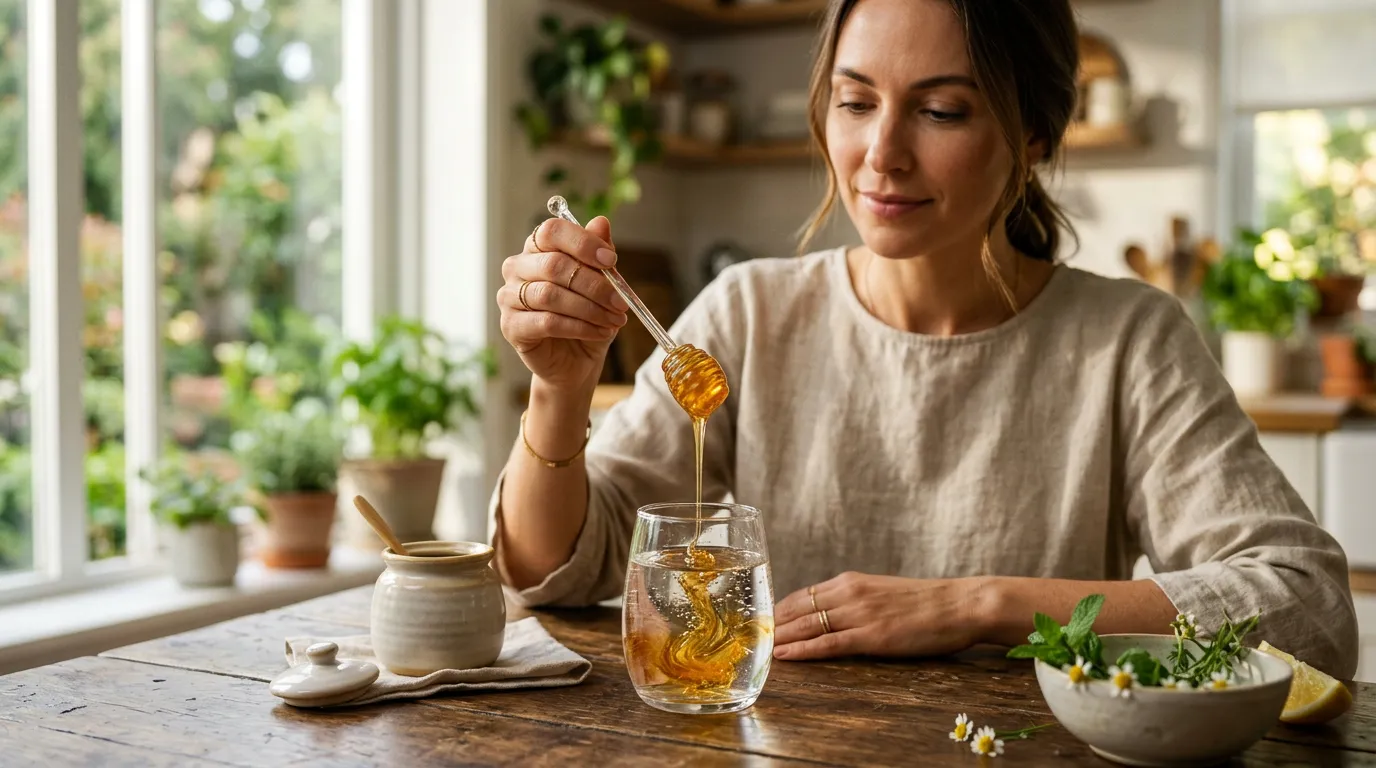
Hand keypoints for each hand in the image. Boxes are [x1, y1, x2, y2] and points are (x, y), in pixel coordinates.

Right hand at [498, 216, 629, 390]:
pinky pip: (547, 322)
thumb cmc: (587, 316)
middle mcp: (517, 267)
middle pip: (554, 265)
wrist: (575, 361)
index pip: (552, 231)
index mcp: (538, 248)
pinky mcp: (510, 326)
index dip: (583, 243)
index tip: (612, 261)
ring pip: (550, 295)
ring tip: (614, 320)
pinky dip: (580, 327)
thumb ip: (598, 255)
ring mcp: (509, 296)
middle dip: (594, 284)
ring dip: (589, 308)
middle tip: (620, 301)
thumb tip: (601, 222)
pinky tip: (600, 332)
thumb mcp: (601, 284)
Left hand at [772, 572, 988, 660]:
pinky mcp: (872, 635)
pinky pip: (828, 643)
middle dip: (770, 624)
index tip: (759, 621)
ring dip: (779, 637)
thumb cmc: (927, 603)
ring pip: (806, 625)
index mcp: (851, 581)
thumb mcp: (883, 593)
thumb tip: (834, 613)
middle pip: (797, 609)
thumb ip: (856, 601)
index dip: (777, 610)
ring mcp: (860, 613)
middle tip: (747, 636)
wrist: (961, 604)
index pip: (802, 595)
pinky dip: (802, 650)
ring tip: (756, 647)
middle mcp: (849, 592)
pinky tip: (783, 655)